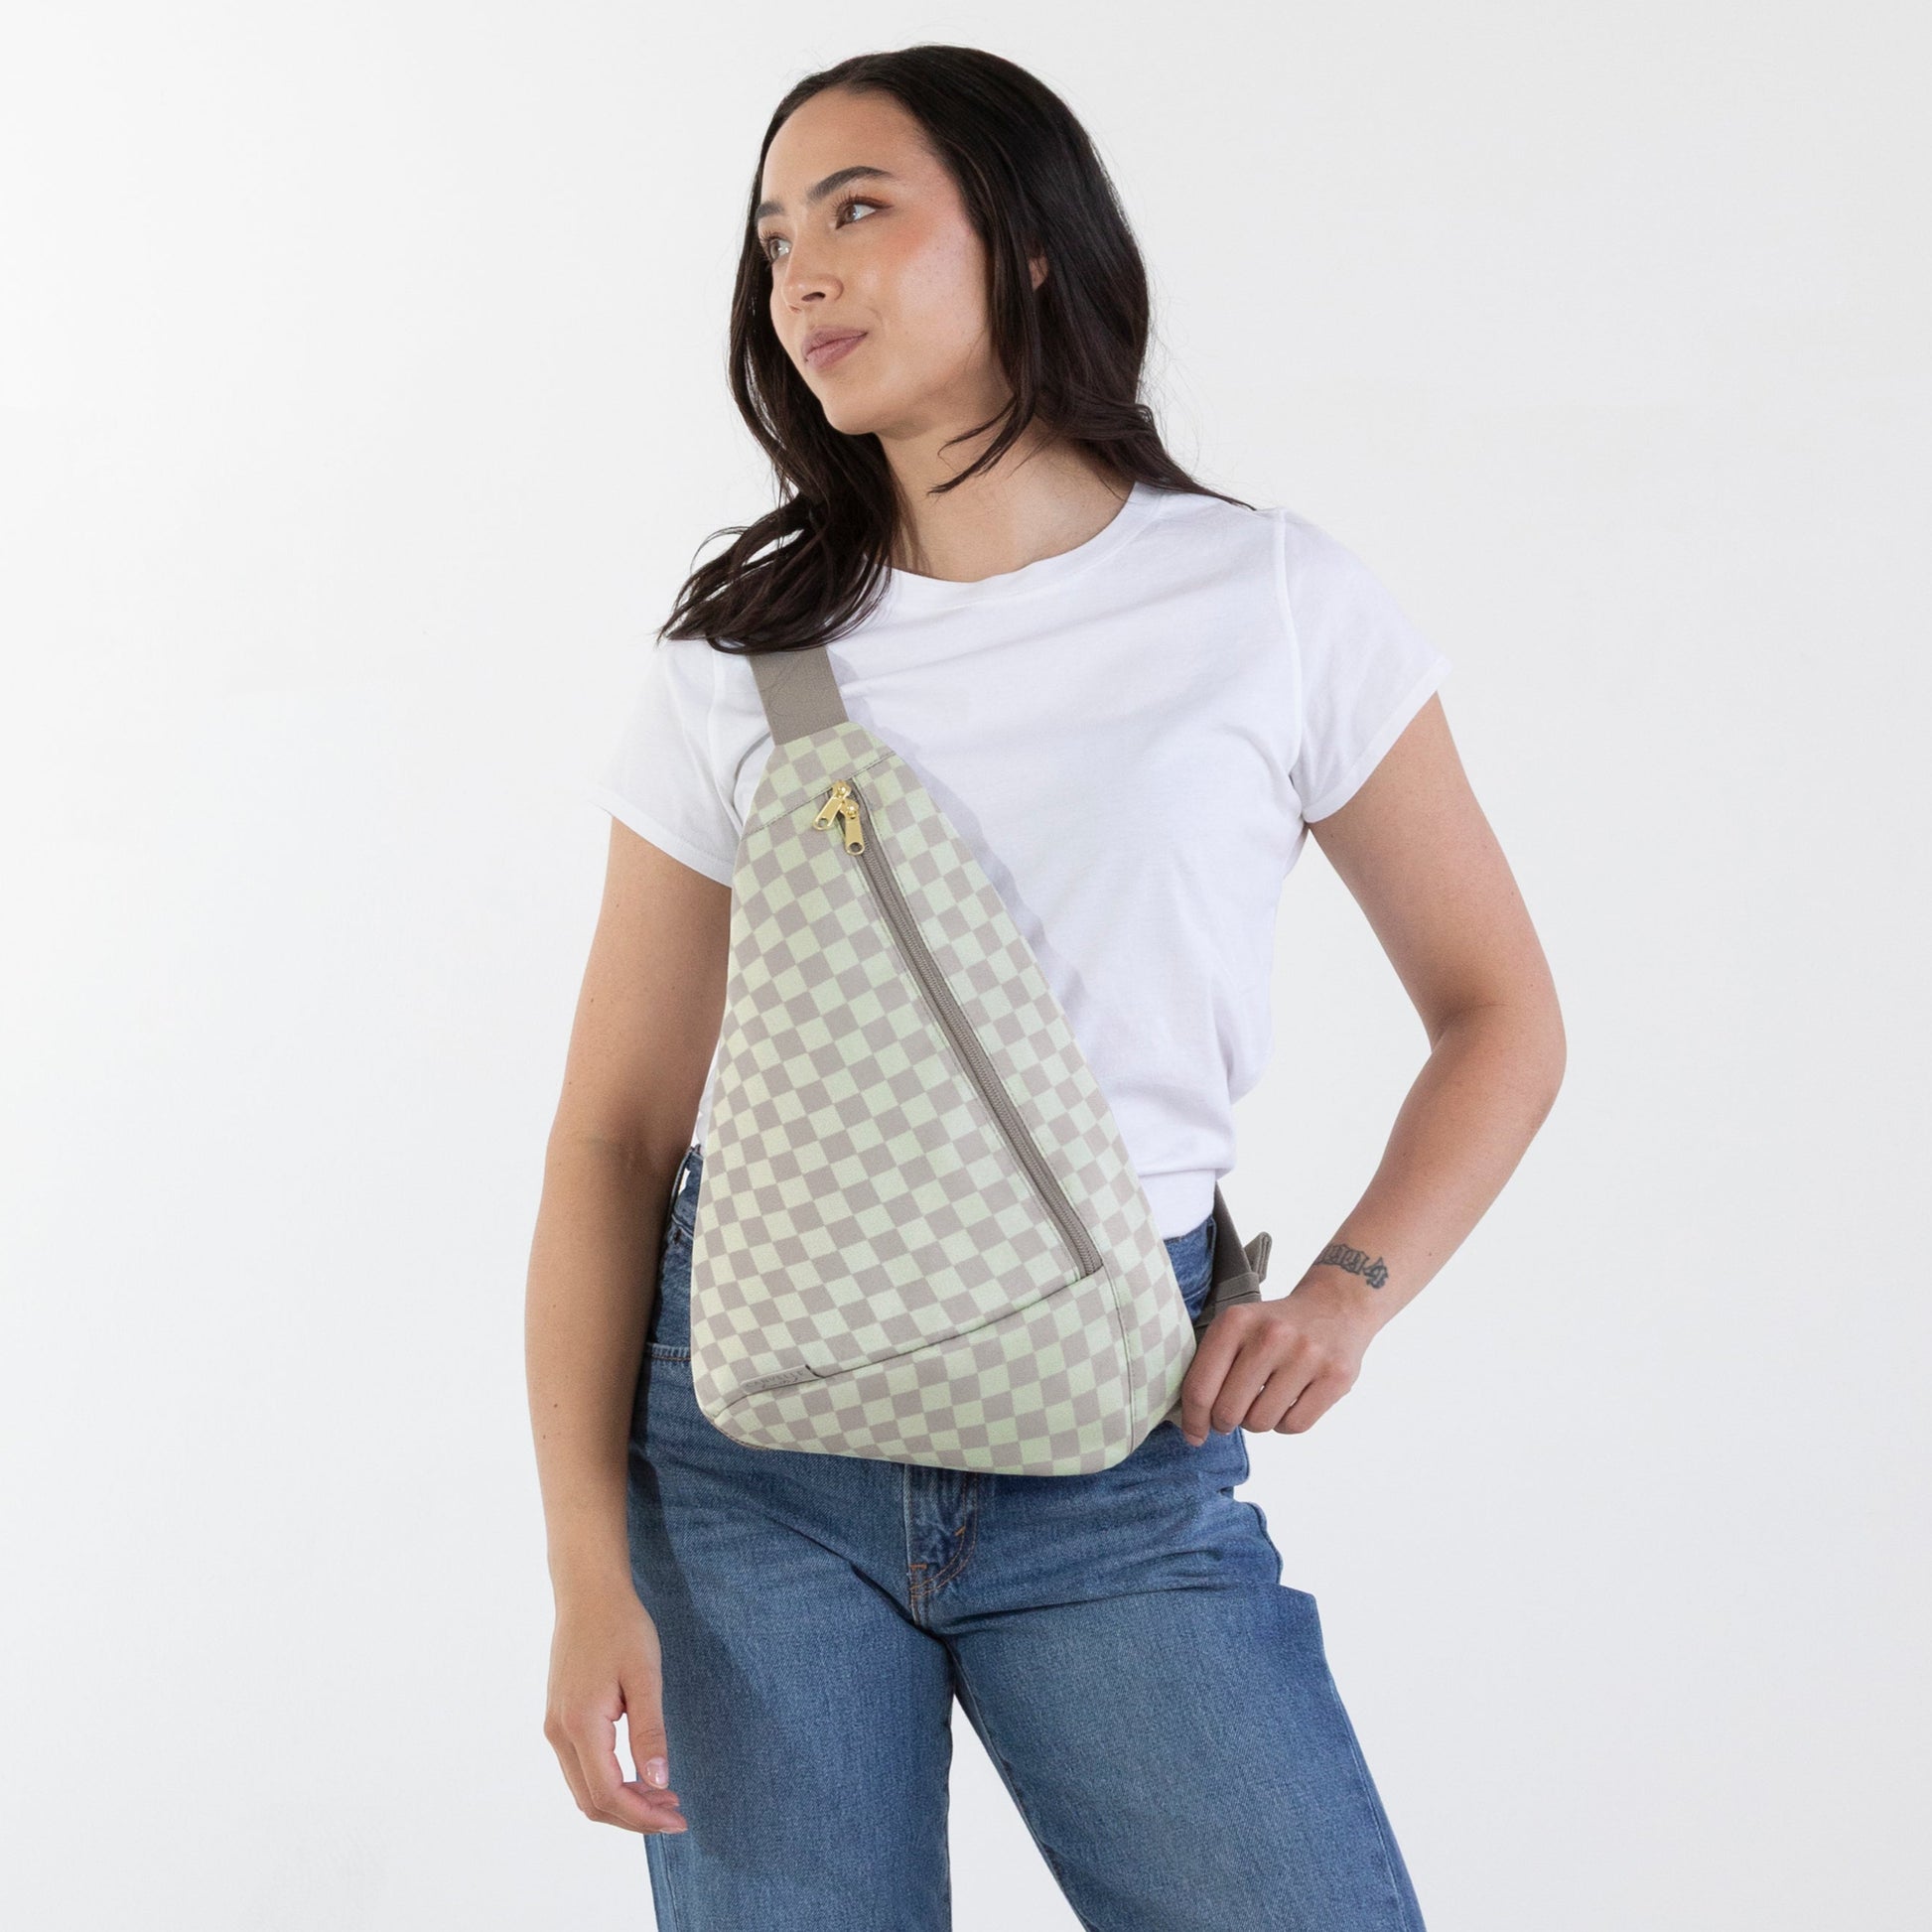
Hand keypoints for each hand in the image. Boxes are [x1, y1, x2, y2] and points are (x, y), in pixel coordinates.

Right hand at [544, 1584, 688, 1834]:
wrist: (588, 1593)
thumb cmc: (621, 1626)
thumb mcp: (645, 1675)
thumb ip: (650, 1732)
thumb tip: (659, 1783)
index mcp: (580, 1723)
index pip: (608, 1793)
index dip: (643, 1815)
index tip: (678, 1819)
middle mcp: (559, 1733)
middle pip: (592, 1801)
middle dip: (635, 1816)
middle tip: (676, 1813)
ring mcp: (554, 1728)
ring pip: (584, 1790)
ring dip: (622, 1802)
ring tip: (664, 1796)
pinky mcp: (558, 1720)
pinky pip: (580, 1770)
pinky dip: (609, 1783)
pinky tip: (639, 1775)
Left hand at [1177, 1276, 1382, 1442]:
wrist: (1334, 1306)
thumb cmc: (1273, 1327)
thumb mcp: (1237, 1328)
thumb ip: (1210, 1367)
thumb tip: (1193, 1425)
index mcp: (1236, 1321)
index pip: (1200, 1388)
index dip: (1193, 1420)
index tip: (1194, 1434)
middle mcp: (1271, 1336)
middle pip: (1229, 1411)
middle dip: (1224, 1422)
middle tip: (1230, 1416)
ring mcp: (1306, 1356)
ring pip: (1261, 1422)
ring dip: (1257, 1422)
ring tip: (1263, 1401)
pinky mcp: (1336, 1376)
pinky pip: (1294, 1426)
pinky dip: (1285, 1424)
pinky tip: (1288, 1403)